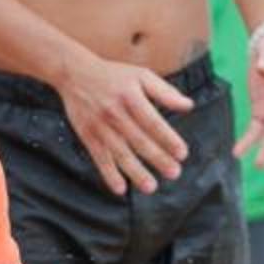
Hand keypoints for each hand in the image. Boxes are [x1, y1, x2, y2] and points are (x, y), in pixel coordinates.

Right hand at [58, 51, 193, 195]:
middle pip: (139, 140)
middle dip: (158, 158)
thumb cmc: (114, 75)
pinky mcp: (88, 136)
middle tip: (174, 173)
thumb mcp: (141, 76)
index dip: (168, 139)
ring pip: (120, 153)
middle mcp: (115, 113)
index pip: (153, 122)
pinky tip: (120, 189)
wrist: (75, 74)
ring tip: (151, 187)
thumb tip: (188, 105)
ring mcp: (100, 126)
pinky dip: (108, 174)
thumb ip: (165, 92)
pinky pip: (99, 158)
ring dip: (136, 172)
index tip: (182, 153)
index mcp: (131, 97)